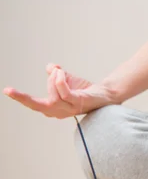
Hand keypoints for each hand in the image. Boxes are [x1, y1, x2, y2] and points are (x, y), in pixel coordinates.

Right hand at [3, 63, 117, 118]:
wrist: (106, 94)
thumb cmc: (85, 89)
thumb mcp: (67, 80)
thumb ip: (56, 74)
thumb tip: (49, 67)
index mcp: (53, 108)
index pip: (34, 104)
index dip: (21, 98)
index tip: (7, 90)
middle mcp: (59, 112)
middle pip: (38, 105)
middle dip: (23, 98)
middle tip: (9, 90)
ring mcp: (69, 109)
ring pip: (52, 95)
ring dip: (53, 79)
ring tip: (60, 72)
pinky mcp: (78, 103)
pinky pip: (64, 93)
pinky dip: (60, 81)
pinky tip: (61, 73)